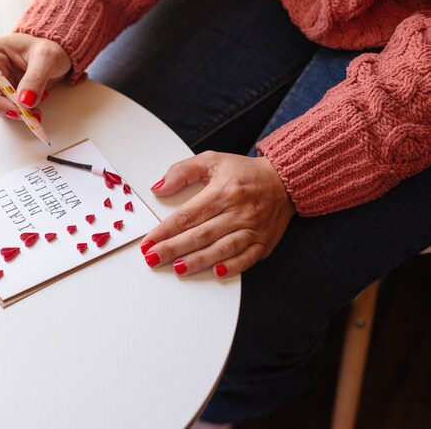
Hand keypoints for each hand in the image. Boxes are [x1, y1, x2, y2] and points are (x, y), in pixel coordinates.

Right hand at [0, 33, 70, 120]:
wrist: (58, 50)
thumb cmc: (49, 46)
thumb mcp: (46, 58)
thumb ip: (35, 79)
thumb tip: (25, 102)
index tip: (16, 110)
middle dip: (10, 108)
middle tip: (29, 115)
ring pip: (0, 105)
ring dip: (18, 112)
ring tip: (36, 111)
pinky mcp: (7, 90)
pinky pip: (10, 106)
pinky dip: (23, 111)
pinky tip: (36, 108)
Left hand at [140, 151, 295, 276]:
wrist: (285, 180)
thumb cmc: (245, 172)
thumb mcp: (212, 160)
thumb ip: (183, 171)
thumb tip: (159, 187)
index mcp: (222, 191)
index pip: (188, 215)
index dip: (165, 230)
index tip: (149, 241)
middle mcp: (238, 211)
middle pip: (201, 234)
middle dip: (174, 248)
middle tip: (153, 258)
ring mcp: (252, 228)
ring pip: (222, 249)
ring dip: (199, 261)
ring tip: (178, 269)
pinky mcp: (264, 242)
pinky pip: (247, 258)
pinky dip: (232, 267)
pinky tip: (215, 272)